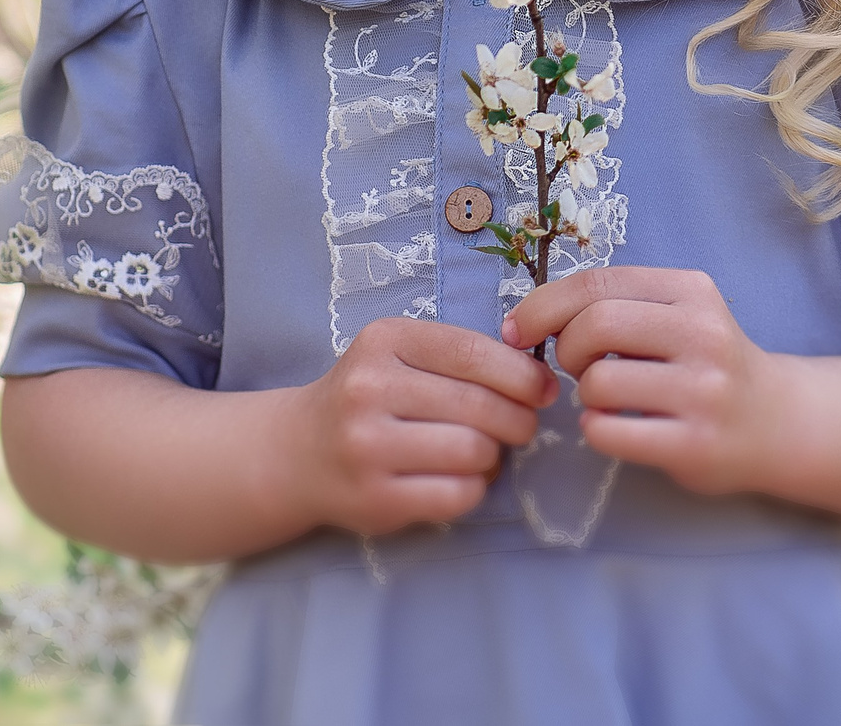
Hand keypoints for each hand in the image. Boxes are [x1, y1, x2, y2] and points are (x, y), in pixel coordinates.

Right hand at [283, 318, 556, 535]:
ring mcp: (368, 446)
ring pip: (473, 451)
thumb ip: (459, 358)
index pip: (472, 352)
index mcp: (383, 341)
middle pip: (480, 405)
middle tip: (521, 427)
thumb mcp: (400, 356)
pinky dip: (474, 489)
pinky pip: (458, 495)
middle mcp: (369, 389)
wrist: (297, 452)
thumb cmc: (368, 398)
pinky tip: (461, 479)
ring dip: (494, 456)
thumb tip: (539, 382)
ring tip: (482, 453)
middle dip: (518, 419)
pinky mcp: (374, 499)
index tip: (543, 390)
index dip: (521, 374)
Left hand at [504, 266, 783, 497]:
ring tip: (607, 398)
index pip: (597, 282)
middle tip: (575, 366)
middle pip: (594, 326)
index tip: (516, 329)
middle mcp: (703, 335)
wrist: (779, 422)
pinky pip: (610, 433)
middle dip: (566, 348)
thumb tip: (529, 316)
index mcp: (692, 291)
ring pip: (598, 381)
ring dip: (585, 393)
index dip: (543, 304)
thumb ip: (620, 304)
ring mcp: (703, 392)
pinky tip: (613, 427)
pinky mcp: (695, 444)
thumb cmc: (707, 363)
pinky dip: (596, 430)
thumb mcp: (679, 313)